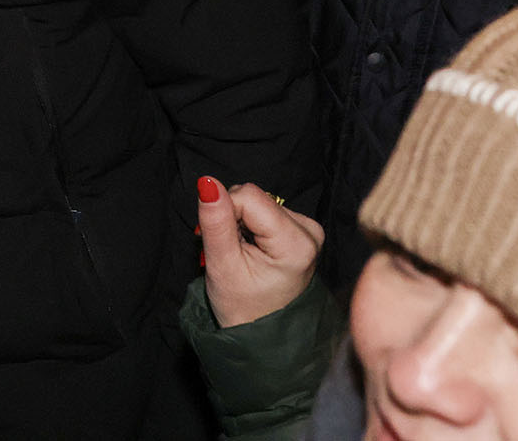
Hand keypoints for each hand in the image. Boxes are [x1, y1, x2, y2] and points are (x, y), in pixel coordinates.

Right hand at [197, 176, 323, 328]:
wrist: (263, 334)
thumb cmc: (243, 308)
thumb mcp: (222, 266)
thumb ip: (216, 222)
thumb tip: (208, 183)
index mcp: (296, 243)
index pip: (247, 196)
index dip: (224, 212)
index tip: (221, 243)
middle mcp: (309, 231)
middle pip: (254, 197)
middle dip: (232, 217)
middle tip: (229, 251)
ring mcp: (309, 230)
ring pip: (258, 201)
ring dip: (240, 221)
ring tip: (240, 252)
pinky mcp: (303, 230)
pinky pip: (266, 209)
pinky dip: (250, 225)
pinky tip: (251, 248)